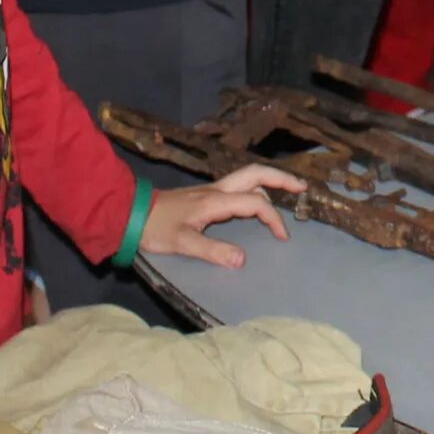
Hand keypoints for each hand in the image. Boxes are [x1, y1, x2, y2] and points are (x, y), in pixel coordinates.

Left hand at [140, 163, 302, 271]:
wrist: (131, 214)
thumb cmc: (155, 229)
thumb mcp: (182, 243)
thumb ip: (212, 251)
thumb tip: (242, 260)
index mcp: (215, 201)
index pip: (255, 202)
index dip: (273, 218)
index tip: (281, 237)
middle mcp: (217, 190)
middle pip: (256, 174)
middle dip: (281, 178)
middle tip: (302, 187)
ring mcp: (211, 191)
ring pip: (248, 178)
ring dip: (270, 182)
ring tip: (288, 192)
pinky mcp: (205, 196)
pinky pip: (239, 187)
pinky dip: (256, 189)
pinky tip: (259, 201)